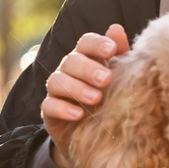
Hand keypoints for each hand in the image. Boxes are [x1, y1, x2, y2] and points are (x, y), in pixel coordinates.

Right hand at [41, 24, 131, 167]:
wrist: (95, 138)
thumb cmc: (110, 100)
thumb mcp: (120, 78)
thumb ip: (119, 55)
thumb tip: (116, 29)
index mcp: (86, 58)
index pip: (86, 43)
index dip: (97, 44)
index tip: (112, 50)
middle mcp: (68, 70)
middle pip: (71, 61)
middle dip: (88, 68)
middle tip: (107, 79)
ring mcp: (56, 90)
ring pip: (57, 81)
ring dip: (77, 88)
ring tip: (97, 98)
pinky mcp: (48, 112)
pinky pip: (49, 106)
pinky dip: (62, 108)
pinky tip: (79, 114)